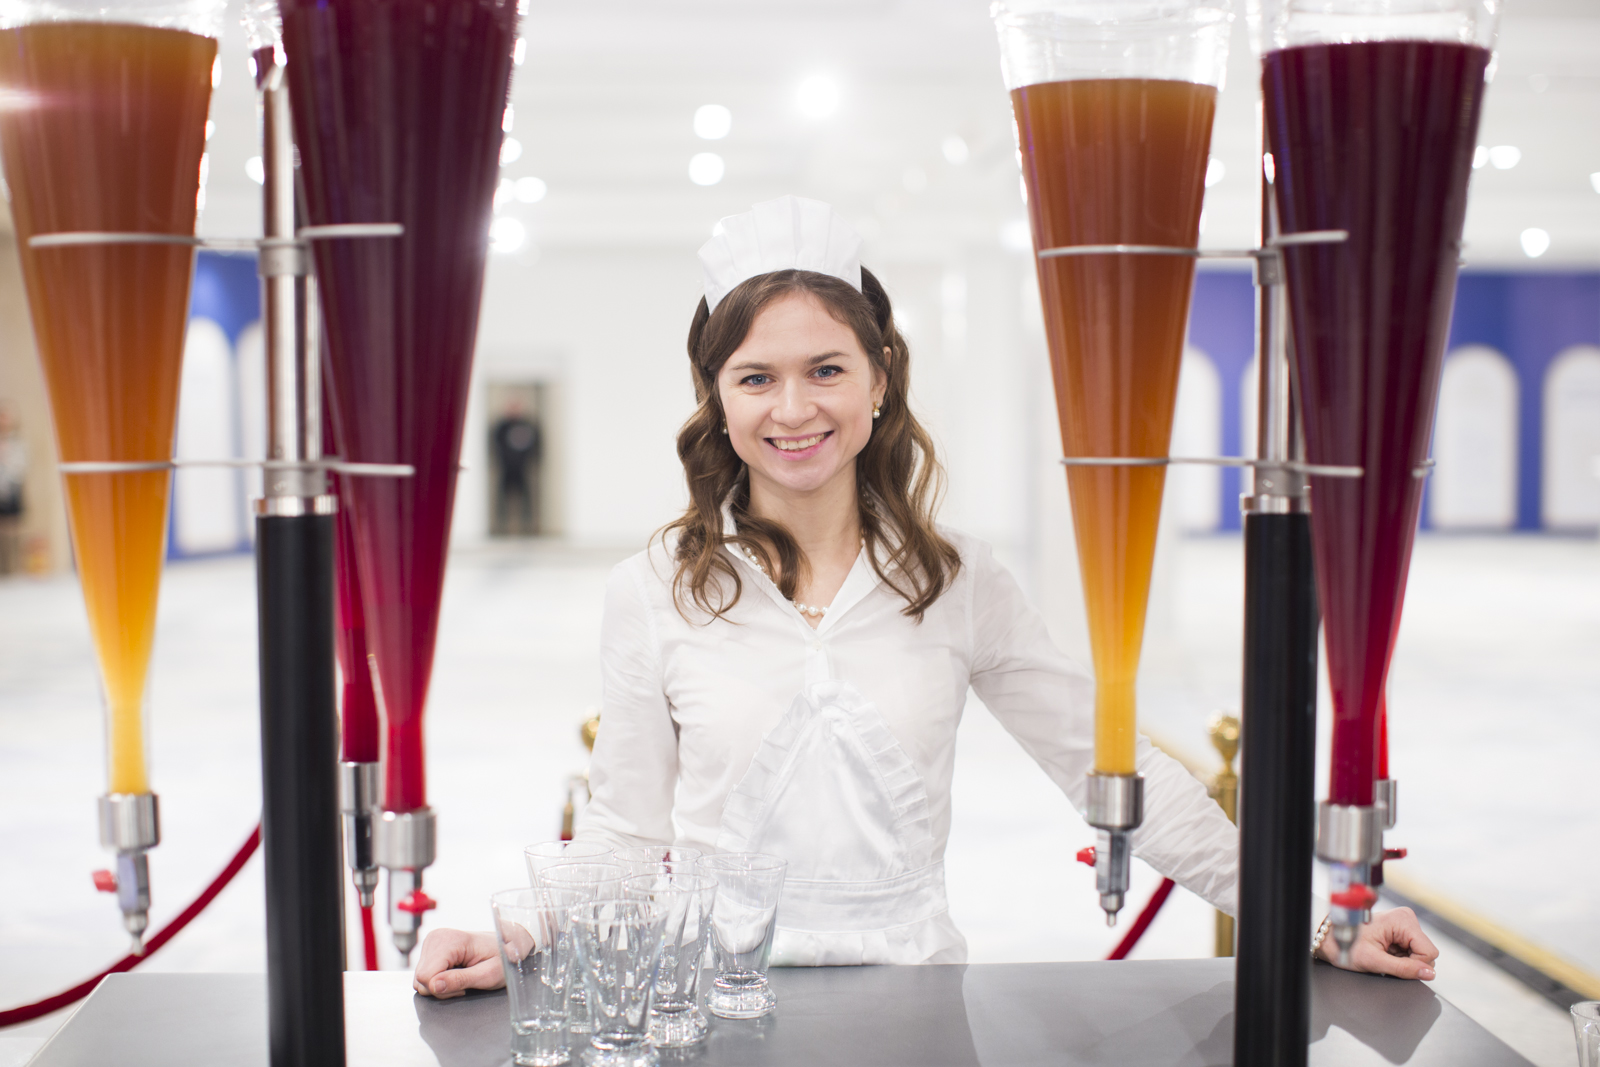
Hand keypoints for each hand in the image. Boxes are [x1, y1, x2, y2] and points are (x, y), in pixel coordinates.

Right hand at [412, 928, 504, 997]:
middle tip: (464, 983)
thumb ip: (460, 980)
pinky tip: (454, 974)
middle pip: (421, 979)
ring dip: (439, 985)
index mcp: (450, 940)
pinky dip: (438, 980)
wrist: (505, 946)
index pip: (426, 976)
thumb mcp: (487, 974)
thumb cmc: (501, 959)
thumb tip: (434, 985)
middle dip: (441, 988)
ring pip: (420, 979)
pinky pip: (424, 975)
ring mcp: (432, 942)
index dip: (442, 989)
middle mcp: (437, 937)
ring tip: (461, 977)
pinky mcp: (430, 950)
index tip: (464, 985)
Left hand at [1318, 906, 1438, 980]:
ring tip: (1382, 954)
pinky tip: (1384, 952)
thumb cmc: (1346, 945)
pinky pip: (1411, 951)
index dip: (1415, 965)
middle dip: (1408, 962)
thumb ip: (1403, 969)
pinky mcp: (1401, 931)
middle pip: (1426, 953)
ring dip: (1403, 960)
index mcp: (1402, 920)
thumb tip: (1430, 973)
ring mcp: (1404, 924)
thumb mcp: (1373, 961)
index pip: (1429, 952)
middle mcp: (1406, 918)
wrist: (1332, 938)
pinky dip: (1399, 957)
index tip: (1393, 964)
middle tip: (1385, 959)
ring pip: (1419, 954)